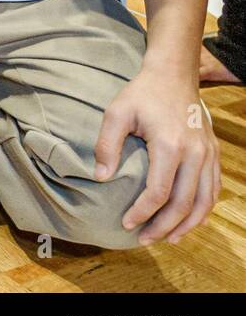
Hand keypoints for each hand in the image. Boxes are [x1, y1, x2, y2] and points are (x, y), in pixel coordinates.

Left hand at [95, 62, 220, 244]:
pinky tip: (188, 221)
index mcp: (169, 145)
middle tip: (144, 239)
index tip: (126, 223)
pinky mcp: (214, 154)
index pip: (159, 192)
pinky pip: (213, 190)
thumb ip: (106, 145)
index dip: (143, 212)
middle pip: (184, 203)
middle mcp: (195, 154)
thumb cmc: (141, 94)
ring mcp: (209, 155)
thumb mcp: (116, 113)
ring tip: (167, 238)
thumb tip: (100, 177)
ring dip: (186, 225)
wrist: (173, 76)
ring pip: (204, 202)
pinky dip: (202, 210)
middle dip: (163, 226)